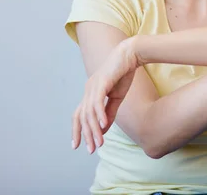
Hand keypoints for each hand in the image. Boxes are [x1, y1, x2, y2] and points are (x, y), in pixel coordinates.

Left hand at [71, 37, 137, 152]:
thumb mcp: (116, 98)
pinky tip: (102, 125)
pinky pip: (97, 101)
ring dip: (94, 129)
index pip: (79, 115)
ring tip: (99, 143)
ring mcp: (93, 85)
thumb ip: (109, 113)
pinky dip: (99, 114)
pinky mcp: (102, 82)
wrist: (130, 55)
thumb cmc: (123, 74)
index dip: (76, 130)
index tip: (76, 145)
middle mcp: (88, 90)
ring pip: (89, 112)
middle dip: (85, 135)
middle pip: (82, 116)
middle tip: (90, 149)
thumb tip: (102, 129)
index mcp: (90, 93)